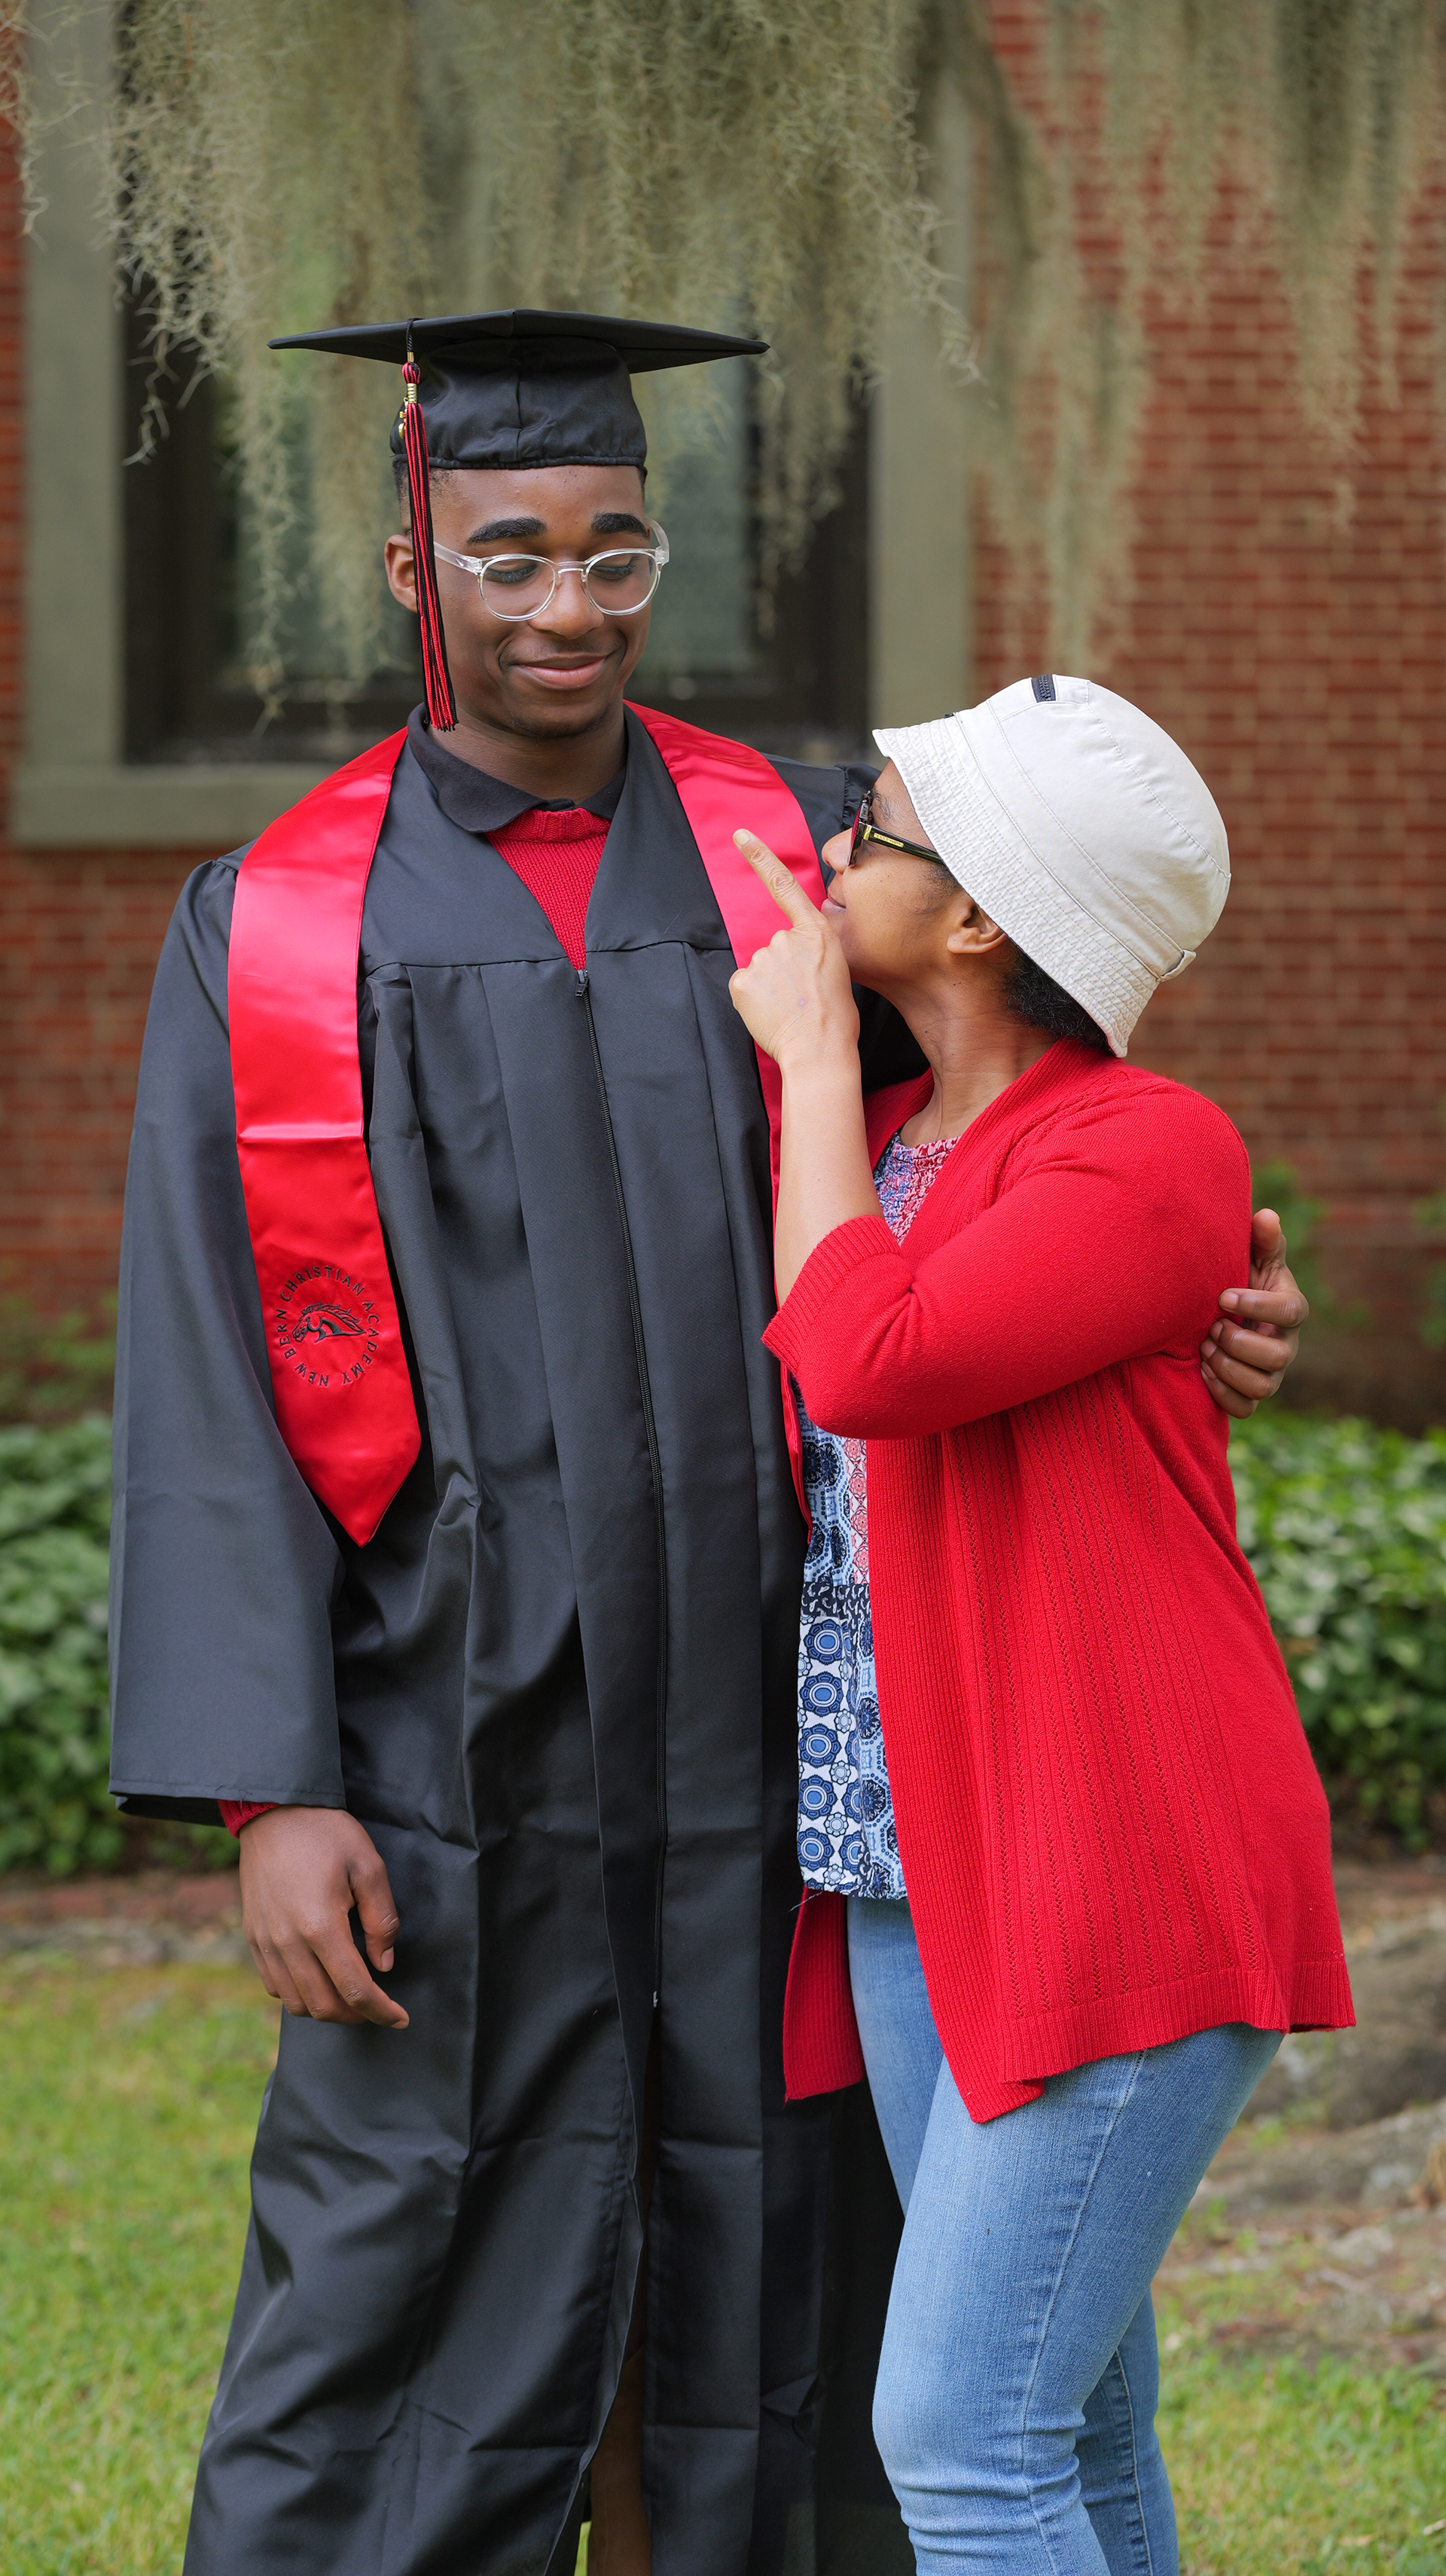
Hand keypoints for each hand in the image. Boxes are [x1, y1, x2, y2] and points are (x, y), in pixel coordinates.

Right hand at [237, 1805, 408, 2028]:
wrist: (274, 1812)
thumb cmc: (326, 1833)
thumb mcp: (369, 1866)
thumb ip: (382, 1919)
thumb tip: (384, 1964)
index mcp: (320, 1926)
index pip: (355, 1989)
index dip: (381, 2011)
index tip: (400, 2018)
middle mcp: (288, 1943)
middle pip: (324, 2006)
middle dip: (357, 2015)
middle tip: (379, 2007)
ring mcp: (265, 1943)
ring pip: (296, 2003)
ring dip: (327, 2008)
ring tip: (350, 1995)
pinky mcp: (253, 1938)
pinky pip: (274, 1985)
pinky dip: (299, 1994)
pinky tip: (319, 1979)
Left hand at [727, 830, 858, 1069]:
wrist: (820, 1050)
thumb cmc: (835, 1018)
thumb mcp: (835, 970)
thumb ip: (809, 952)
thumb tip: (791, 959)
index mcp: (815, 932)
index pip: (783, 884)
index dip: (760, 857)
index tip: (740, 836)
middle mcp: (786, 937)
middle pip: (773, 946)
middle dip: (780, 969)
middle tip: (799, 997)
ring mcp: (763, 957)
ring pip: (758, 968)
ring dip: (768, 987)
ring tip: (789, 1008)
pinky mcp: (743, 979)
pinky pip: (744, 986)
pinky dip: (752, 1000)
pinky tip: (770, 1013)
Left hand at [1201, 1207, 1308, 1418]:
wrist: (1216, 1314)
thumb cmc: (1237, 1280)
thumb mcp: (1249, 1257)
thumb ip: (1261, 1239)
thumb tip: (1265, 1215)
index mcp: (1290, 1308)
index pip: (1293, 1311)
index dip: (1258, 1305)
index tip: (1222, 1296)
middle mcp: (1286, 1344)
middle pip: (1278, 1357)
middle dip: (1239, 1343)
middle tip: (1212, 1327)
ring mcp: (1271, 1374)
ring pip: (1262, 1387)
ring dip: (1228, 1368)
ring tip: (1205, 1347)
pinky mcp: (1252, 1395)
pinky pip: (1245, 1408)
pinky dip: (1221, 1392)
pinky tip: (1203, 1370)